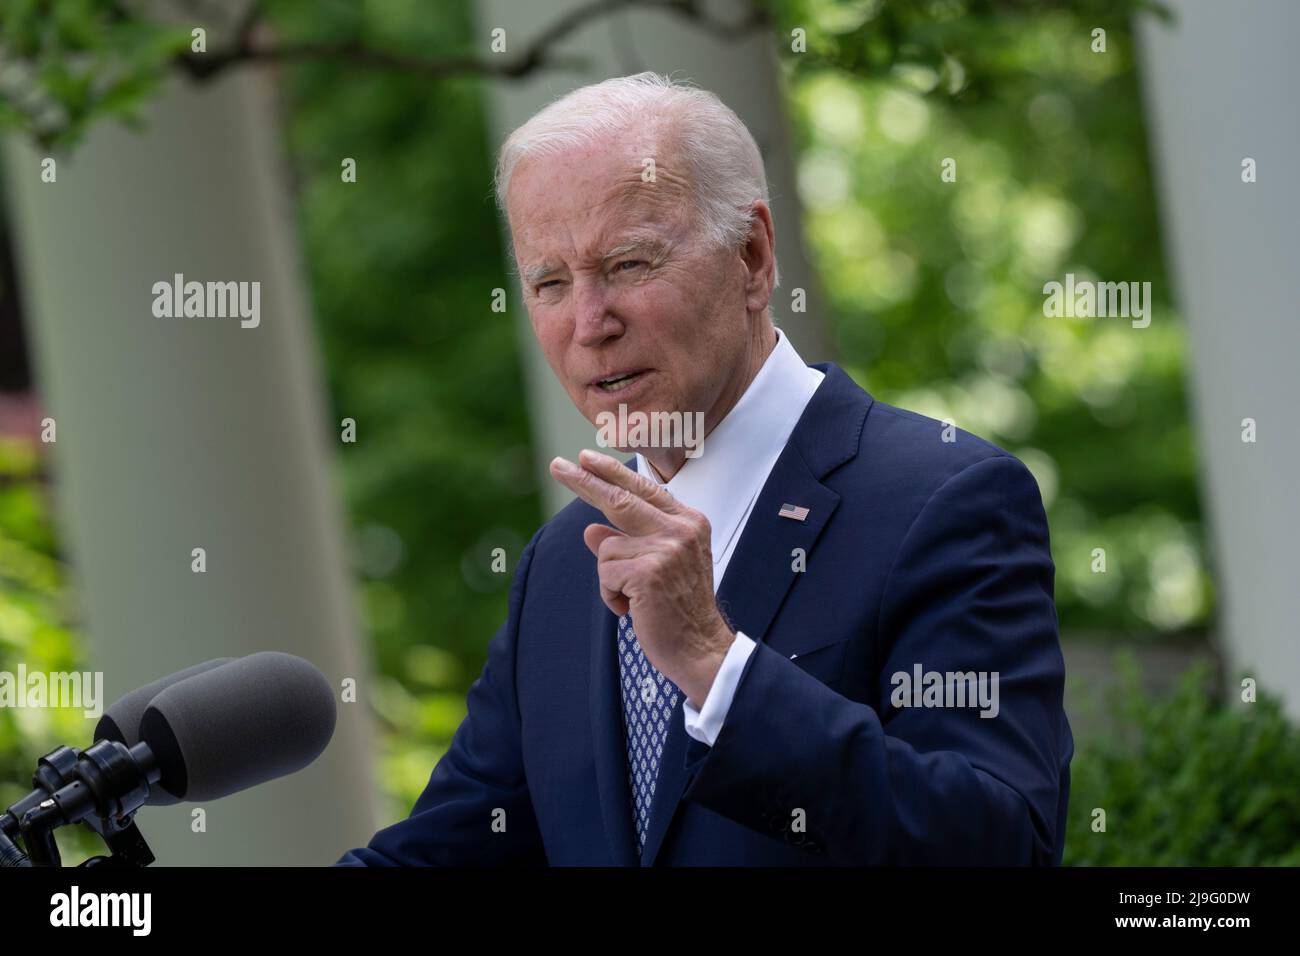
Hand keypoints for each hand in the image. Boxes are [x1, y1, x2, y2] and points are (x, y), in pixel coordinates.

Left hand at [549, 448, 735, 708]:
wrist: (700, 647)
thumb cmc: (679, 609)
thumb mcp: (656, 568)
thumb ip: (627, 544)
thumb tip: (591, 531)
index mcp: (687, 522)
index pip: (643, 490)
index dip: (612, 473)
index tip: (586, 459)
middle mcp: (680, 529)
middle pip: (620, 498)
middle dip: (584, 482)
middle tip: (556, 465)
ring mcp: (666, 548)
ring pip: (606, 548)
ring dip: (610, 578)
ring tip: (635, 599)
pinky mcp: (648, 571)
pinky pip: (605, 574)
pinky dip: (611, 595)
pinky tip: (633, 608)